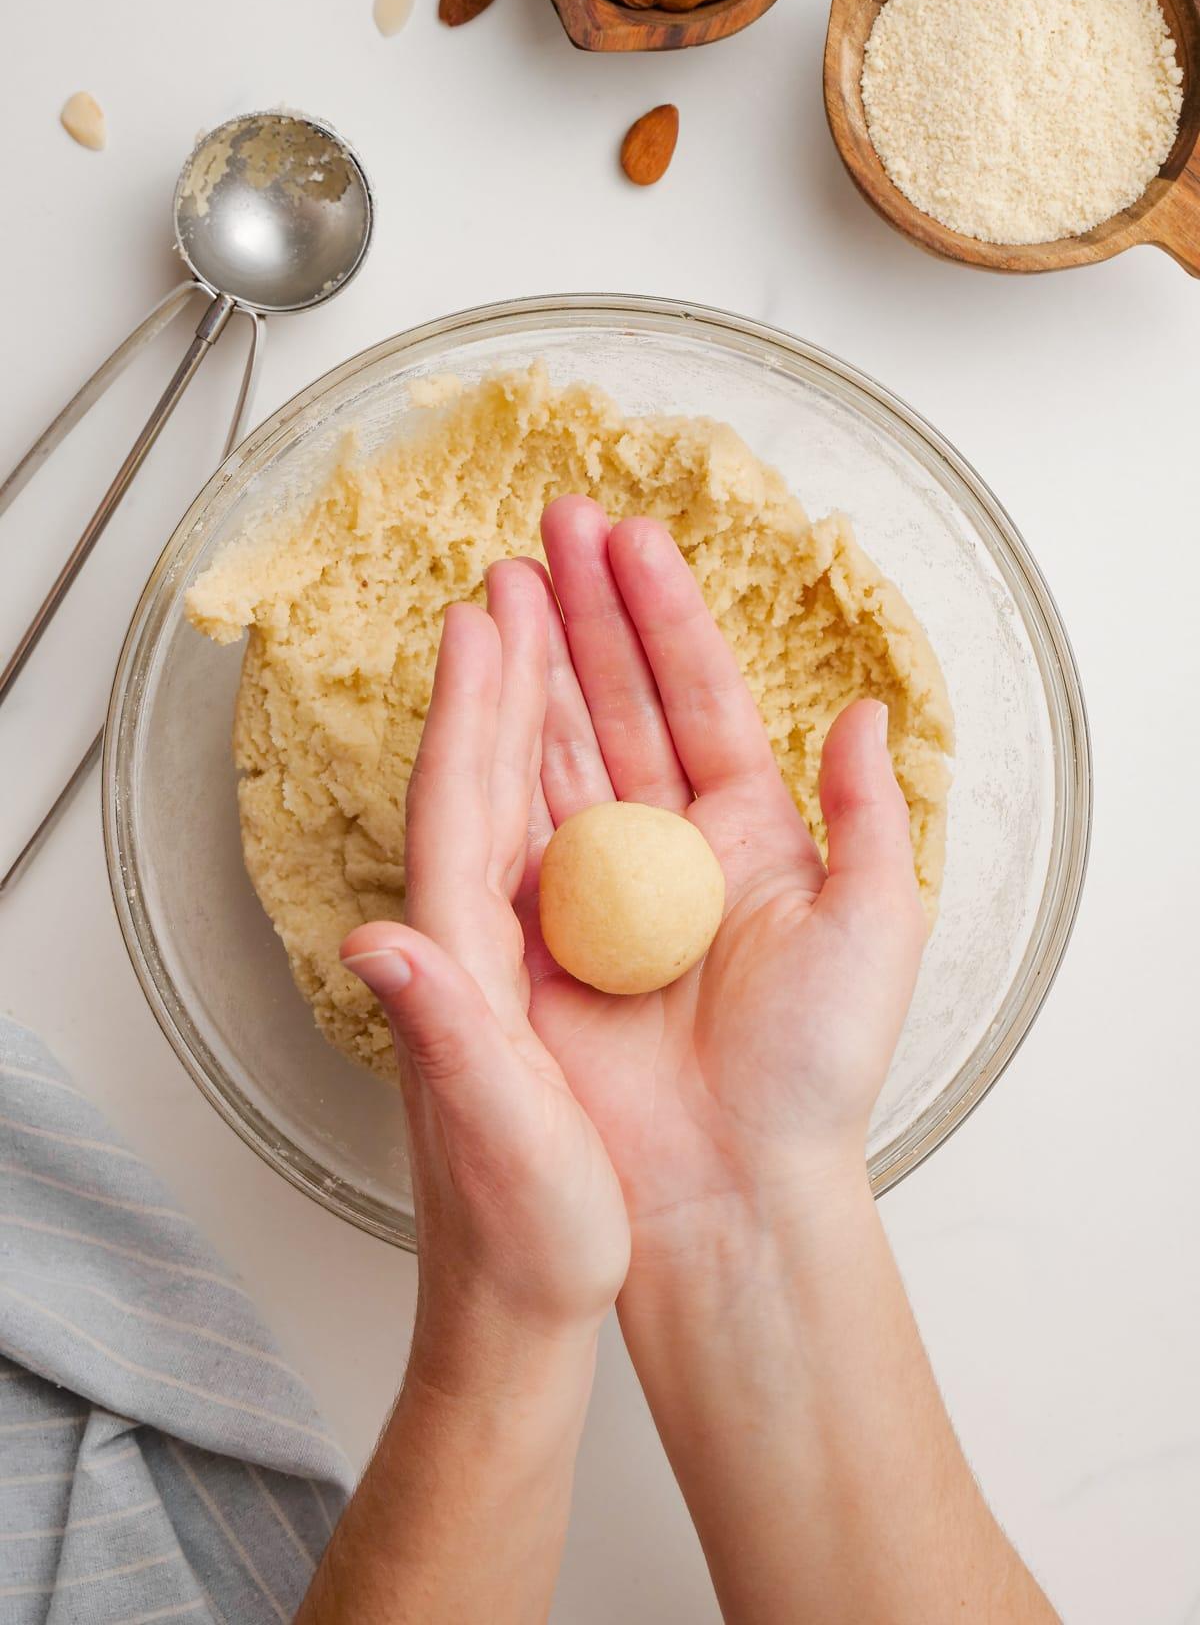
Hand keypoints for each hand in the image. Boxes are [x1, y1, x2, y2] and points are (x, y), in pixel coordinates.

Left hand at [341, 564, 629, 1371]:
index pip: (459, 803)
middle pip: (487, 773)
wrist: (529, 1303)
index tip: (490, 610)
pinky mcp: (550, 971)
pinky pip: (561, 840)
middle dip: (506, 665)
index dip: (475, 702)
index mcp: (457, 962)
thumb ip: (443, 1038)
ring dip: (538, 697)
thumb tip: (378, 940)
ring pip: (524, 793)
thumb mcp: (497, 1146)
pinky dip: (572, 767)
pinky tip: (593, 732)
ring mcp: (513, 950)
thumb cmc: (526, 1234)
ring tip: (556, 612)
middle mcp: (473, 939)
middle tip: (529, 563)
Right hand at [516, 497, 927, 1267]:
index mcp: (750, 834)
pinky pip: (516, 821)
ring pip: (562, 742)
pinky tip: (484, 679)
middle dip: (587, 609)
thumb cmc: (813, 1071)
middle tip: (555, 523)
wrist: (731, 1185)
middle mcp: (668, 845)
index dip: (666, 614)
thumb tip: (864, 713)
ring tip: (511, 573)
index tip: (632, 539)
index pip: (700, 694)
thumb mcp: (874, 926)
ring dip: (536, 657)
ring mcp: (598, 882)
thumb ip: (870, 813)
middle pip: (622, 699)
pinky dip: (498, 747)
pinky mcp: (539, 928)